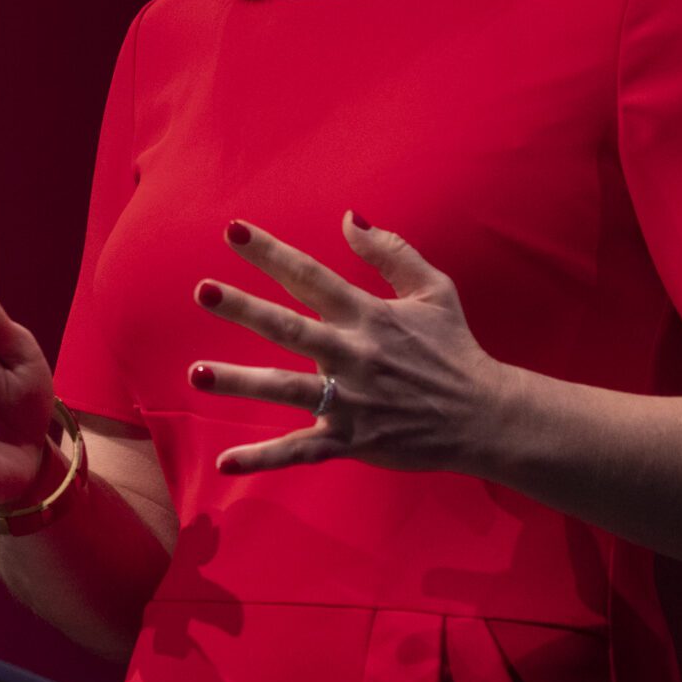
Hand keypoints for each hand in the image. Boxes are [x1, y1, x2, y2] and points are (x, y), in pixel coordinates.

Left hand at [193, 214, 513, 476]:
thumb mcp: (434, 290)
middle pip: (289, 328)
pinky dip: (263, 459)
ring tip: (195, 374)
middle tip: (202, 291)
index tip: (233, 230)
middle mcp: (354, 356)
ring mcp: (350, 401)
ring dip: (240, 382)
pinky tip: (225, 463)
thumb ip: (392, 252)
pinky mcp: (351, 441)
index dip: (272, 252)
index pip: (312, 276)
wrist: (485, 415)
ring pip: (286, 390)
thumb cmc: (455, 349)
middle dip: (244, 309)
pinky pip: (300, 451)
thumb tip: (349, 218)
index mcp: (370, 316)